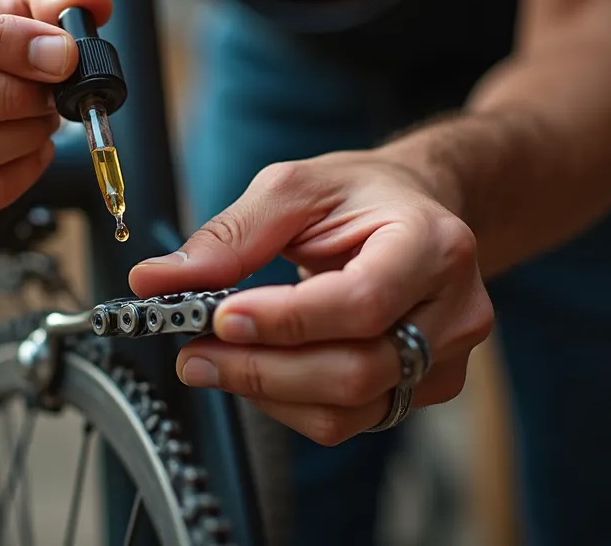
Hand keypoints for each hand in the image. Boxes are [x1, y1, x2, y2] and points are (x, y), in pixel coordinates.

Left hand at [128, 152, 493, 445]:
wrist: (413, 213)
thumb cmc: (361, 197)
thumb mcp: (293, 190)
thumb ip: (229, 236)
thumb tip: (157, 279)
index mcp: (433, 245)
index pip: (360, 303)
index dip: (285, 322)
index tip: (218, 318)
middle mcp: (453, 310)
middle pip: (355, 370)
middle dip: (262, 369)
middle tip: (193, 354)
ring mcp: (444, 360)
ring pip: (348, 408)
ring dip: (267, 392)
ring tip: (211, 362)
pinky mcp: (423, 391)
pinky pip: (349, 420)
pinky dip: (289, 403)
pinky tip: (257, 370)